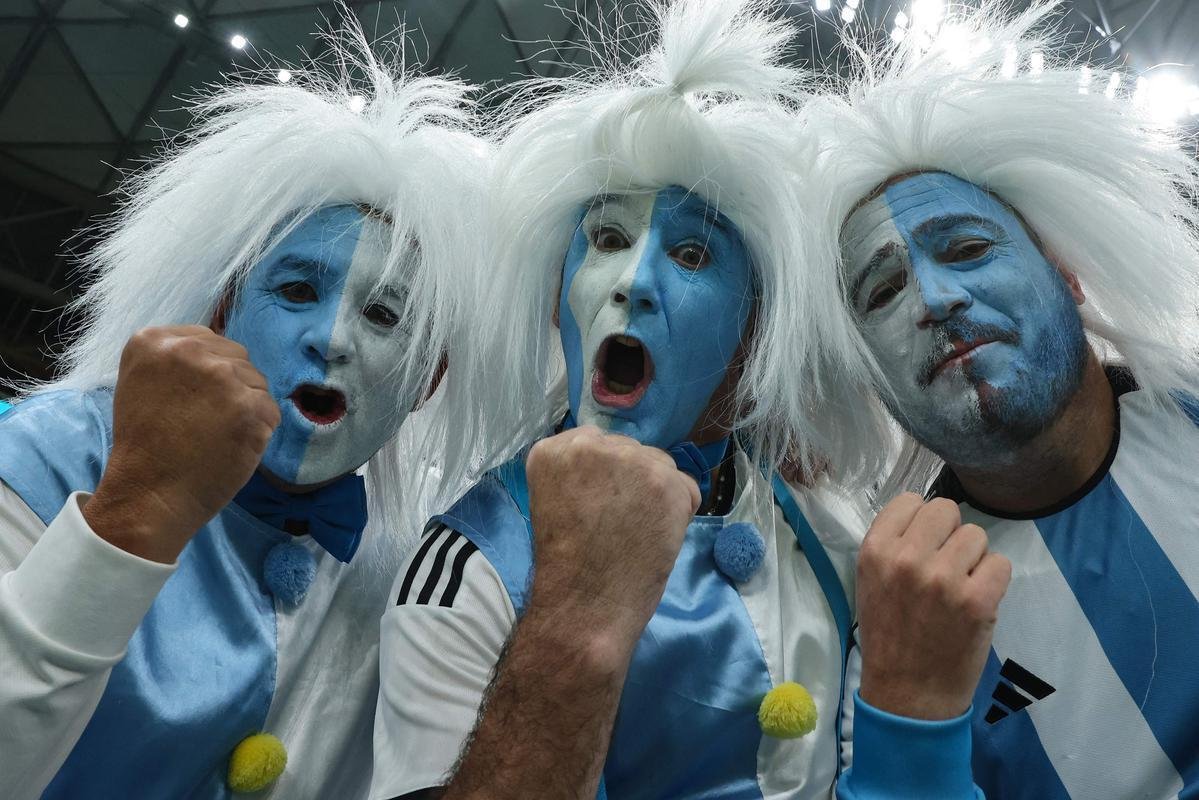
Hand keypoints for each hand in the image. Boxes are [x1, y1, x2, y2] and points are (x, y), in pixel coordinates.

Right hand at [84, 326, 279, 562]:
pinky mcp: (250, 406)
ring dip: (246, 409)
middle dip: (230, 387)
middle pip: (237, 357)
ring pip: (256, 383)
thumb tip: (218, 353)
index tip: (194, 400)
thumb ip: (176, 362)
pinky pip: (270, 410)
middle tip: (205, 422)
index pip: (209, 341)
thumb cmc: (145, 447)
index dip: (209, 374)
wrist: (148, 494)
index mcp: (155, 341)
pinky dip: (258, 431)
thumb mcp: (143, 384)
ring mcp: (222, 377)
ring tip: (215, 436)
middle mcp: (189, 350)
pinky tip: (232, 446)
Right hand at [525, 426, 700, 651]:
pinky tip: (657, 536)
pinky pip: (686, 488)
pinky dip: (680, 512)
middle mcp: (591, 443)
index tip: (596, 505)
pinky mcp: (667, 482)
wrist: (583, 603)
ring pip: (659, 465)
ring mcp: (632, 459)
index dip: (603, 477)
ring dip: (656, 493)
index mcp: (554, 449)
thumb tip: (618, 469)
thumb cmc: (564, 565)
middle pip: (629, 449)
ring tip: (638, 531)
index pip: (594, 444)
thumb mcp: (555, 501)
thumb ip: (581, 474)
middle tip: (619, 522)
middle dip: (630, 480)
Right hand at [855, 494, 1010, 719]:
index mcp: (874, 551)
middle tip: (946, 564)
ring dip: (973, 558)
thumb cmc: (889, 636)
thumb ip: (894, 545)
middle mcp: (906, 558)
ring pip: (976, 535)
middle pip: (946, 510)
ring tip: (960, 586)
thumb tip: (928, 517)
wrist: (907, 694)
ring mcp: (943, 578)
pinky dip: (994, 580)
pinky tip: (978, 600)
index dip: (922, 522)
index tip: (923, 545)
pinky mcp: (977, 600)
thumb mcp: (870, 582)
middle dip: (950, 534)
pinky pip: (1000, 563)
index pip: (910, 501)